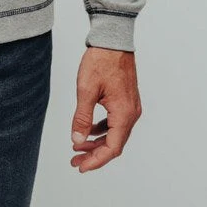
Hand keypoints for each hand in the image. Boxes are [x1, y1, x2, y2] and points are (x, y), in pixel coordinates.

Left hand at [69, 47, 141, 172]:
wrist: (113, 39)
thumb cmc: (101, 61)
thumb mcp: (86, 90)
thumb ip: (82, 118)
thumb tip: (77, 140)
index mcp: (124, 113)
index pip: (112, 148)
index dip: (96, 161)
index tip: (81, 167)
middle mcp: (131, 113)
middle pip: (115, 144)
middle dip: (94, 154)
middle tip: (75, 161)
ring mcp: (131, 107)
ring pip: (115, 134)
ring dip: (97, 143)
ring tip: (78, 147)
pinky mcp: (126, 100)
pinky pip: (115, 122)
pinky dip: (102, 130)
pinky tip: (89, 131)